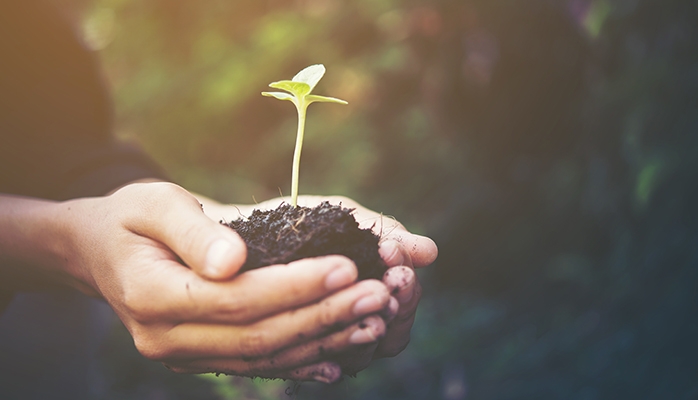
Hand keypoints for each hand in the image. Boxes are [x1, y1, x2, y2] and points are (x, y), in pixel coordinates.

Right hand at [24, 183, 393, 381]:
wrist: (99, 251)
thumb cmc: (131, 218)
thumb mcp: (154, 204)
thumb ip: (194, 231)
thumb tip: (234, 260)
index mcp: (153, 296)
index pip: (237, 299)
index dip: (296, 286)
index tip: (347, 265)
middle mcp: (167, 338)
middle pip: (258, 334)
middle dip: (323, 315)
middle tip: (378, 294)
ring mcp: (184, 355)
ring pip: (264, 356)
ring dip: (323, 339)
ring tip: (373, 320)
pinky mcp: (201, 357)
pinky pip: (256, 364)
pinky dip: (301, 359)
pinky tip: (340, 354)